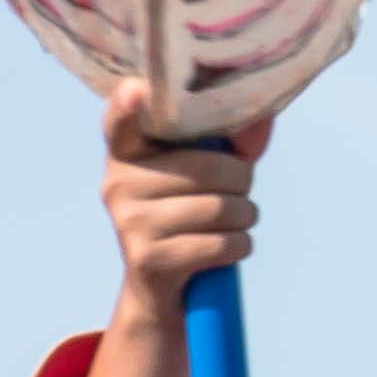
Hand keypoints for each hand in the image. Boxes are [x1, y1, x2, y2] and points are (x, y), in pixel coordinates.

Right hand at [77, 83, 265, 376]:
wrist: (160, 286)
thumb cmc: (189, 207)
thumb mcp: (205, 167)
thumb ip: (231, 136)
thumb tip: (259, 121)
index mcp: (126, 149)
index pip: (119, 120)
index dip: (127, 104)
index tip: (137, 90)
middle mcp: (117, 181)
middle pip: (208, 168)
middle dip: (241, 181)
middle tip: (239, 191)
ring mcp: (128, 222)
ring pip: (220, 207)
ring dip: (245, 216)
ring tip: (236, 220)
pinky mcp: (148, 259)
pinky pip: (220, 243)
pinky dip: (240, 245)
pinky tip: (232, 246)